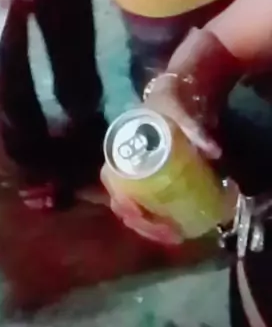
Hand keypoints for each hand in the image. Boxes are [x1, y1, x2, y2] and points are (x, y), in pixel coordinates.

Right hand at [101, 72, 221, 244]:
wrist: (172, 91)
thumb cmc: (169, 101)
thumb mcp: (179, 111)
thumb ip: (194, 129)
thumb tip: (214, 152)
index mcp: (121, 146)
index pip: (111, 180)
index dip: (122, 201)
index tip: (141, 215)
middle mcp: (123, 163)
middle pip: (121, 201)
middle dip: (141, 223)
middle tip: (169, 234)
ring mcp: (134, 172)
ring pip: (131, 207)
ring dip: (148, 225)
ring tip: (173, 236)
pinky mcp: (147, 177)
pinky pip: (143, 203)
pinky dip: (153, 219)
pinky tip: (171, 227)